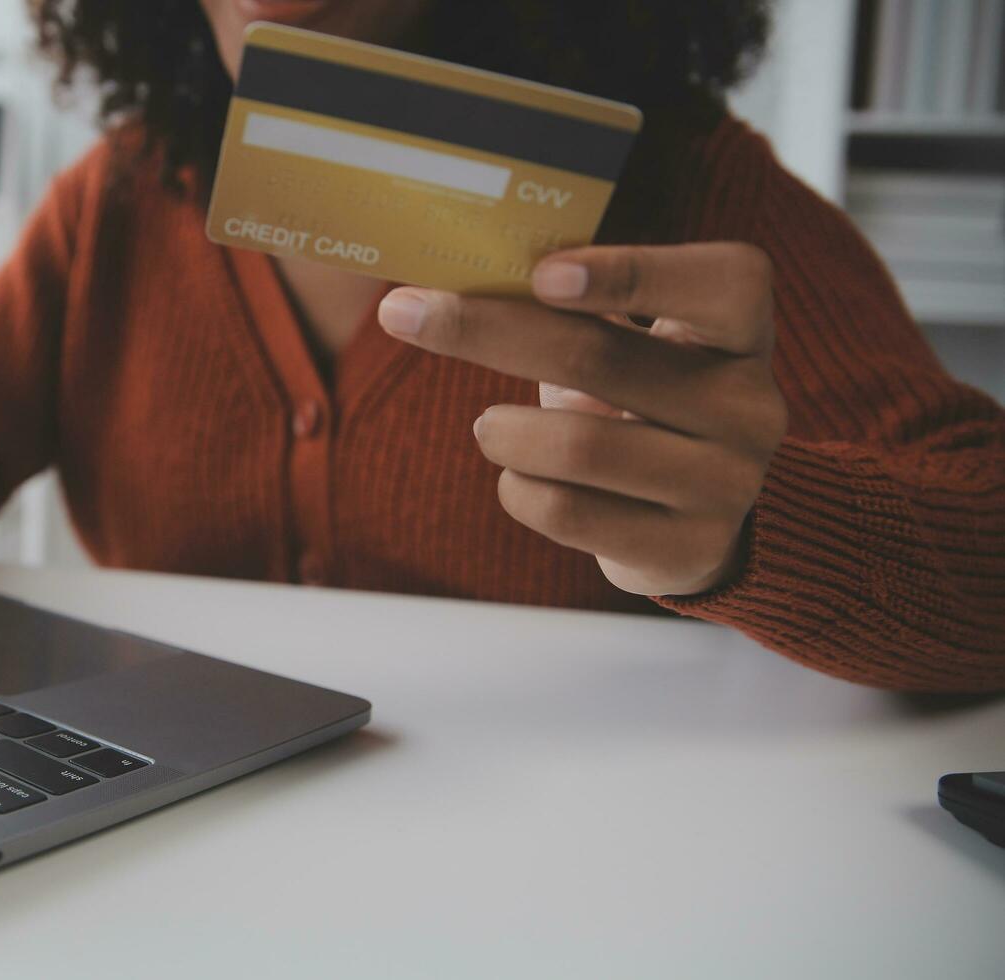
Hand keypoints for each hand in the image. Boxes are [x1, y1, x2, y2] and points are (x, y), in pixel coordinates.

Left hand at [377, 243, 786, 596]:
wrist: (693, 519)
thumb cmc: (640, 401)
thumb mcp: (630, 343)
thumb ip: (574, 304)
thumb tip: (455, 270)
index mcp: (742, 331)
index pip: (721, 282)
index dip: (631, 273)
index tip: (541, 273)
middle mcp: (751, 405)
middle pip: (601, 357)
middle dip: (486, 330)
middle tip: (406, 313)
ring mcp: (726, 483)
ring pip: (577, 447)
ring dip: (501, 431)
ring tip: (488, 427)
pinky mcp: (685, 548)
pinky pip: (566, 512)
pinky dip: (517, 489)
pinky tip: (519, 479)